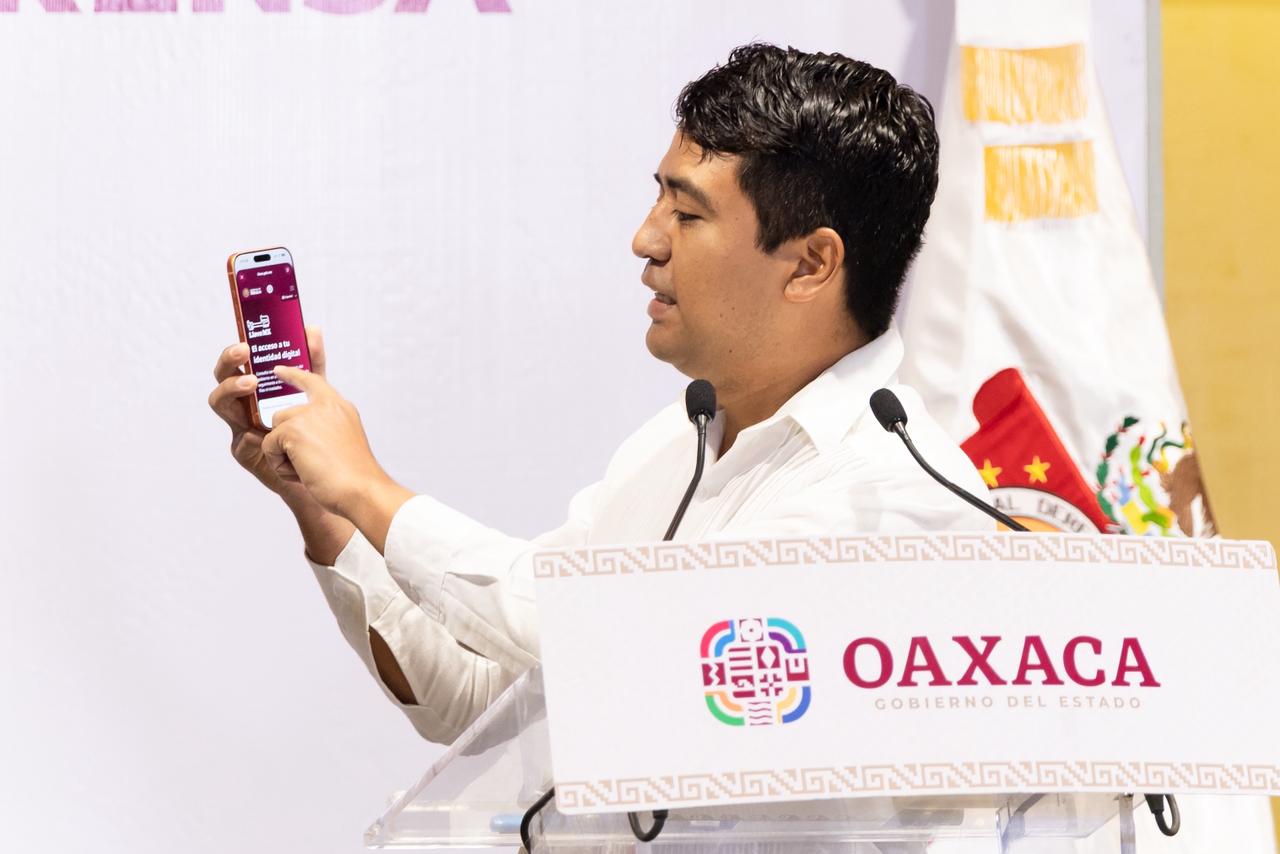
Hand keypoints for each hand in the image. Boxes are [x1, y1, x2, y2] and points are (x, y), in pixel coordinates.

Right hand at [208, 325, 327, 501]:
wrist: (319, 469)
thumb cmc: (310, 428)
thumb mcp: (314, 392)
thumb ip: (312, 364)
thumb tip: (311, 329)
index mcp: (254, 390)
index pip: (236, 365)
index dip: (234, 352)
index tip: (245, 341)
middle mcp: (242, 406)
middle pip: (221, 378)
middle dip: (229, 363)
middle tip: (244, 353)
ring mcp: (239, 428)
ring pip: (221, 404)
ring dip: (233, 389)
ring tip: (252, 384)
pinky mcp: (244, 452)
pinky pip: (240, 440)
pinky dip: (250, 434)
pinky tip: (260, 432)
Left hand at [258, 364, 400, 519]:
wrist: (362, 490)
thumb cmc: (356, 477)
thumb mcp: (343, 442)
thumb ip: (325, 429)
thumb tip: (296, 434)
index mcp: (340, 408)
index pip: (313, 381)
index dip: (293, 375)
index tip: (278, 370)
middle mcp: (326, 406)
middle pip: (284, 415)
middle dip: (285, 441)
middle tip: (306, 464)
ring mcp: (308, 415)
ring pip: (275, 431)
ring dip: (283, 455)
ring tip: (308, 470)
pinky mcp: (293, 429)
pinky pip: (268, 445)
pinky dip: (280, 465)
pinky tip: (302, 473)